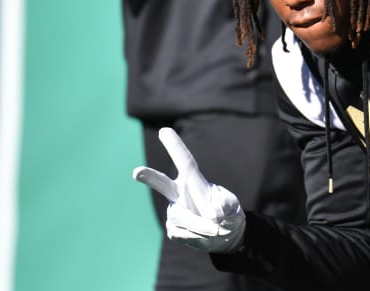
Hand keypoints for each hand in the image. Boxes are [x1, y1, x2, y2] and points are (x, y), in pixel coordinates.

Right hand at [133, 128, 245, 253]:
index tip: (164, 130)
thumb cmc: (228, 213)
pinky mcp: (173, 228)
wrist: (226, 234)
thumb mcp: (233, 206)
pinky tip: (205, 235)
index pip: (185, 161)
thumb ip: (225, 206)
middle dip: (149, 177)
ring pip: (182, 218)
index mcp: (194, 181)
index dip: (175, 146)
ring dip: (202, 226)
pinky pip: (184, 234)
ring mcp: (175, 211)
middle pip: (162, 183)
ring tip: (217, 230)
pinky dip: (199, 237)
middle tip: (136, 172)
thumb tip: (213, 214)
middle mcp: (180, 194)